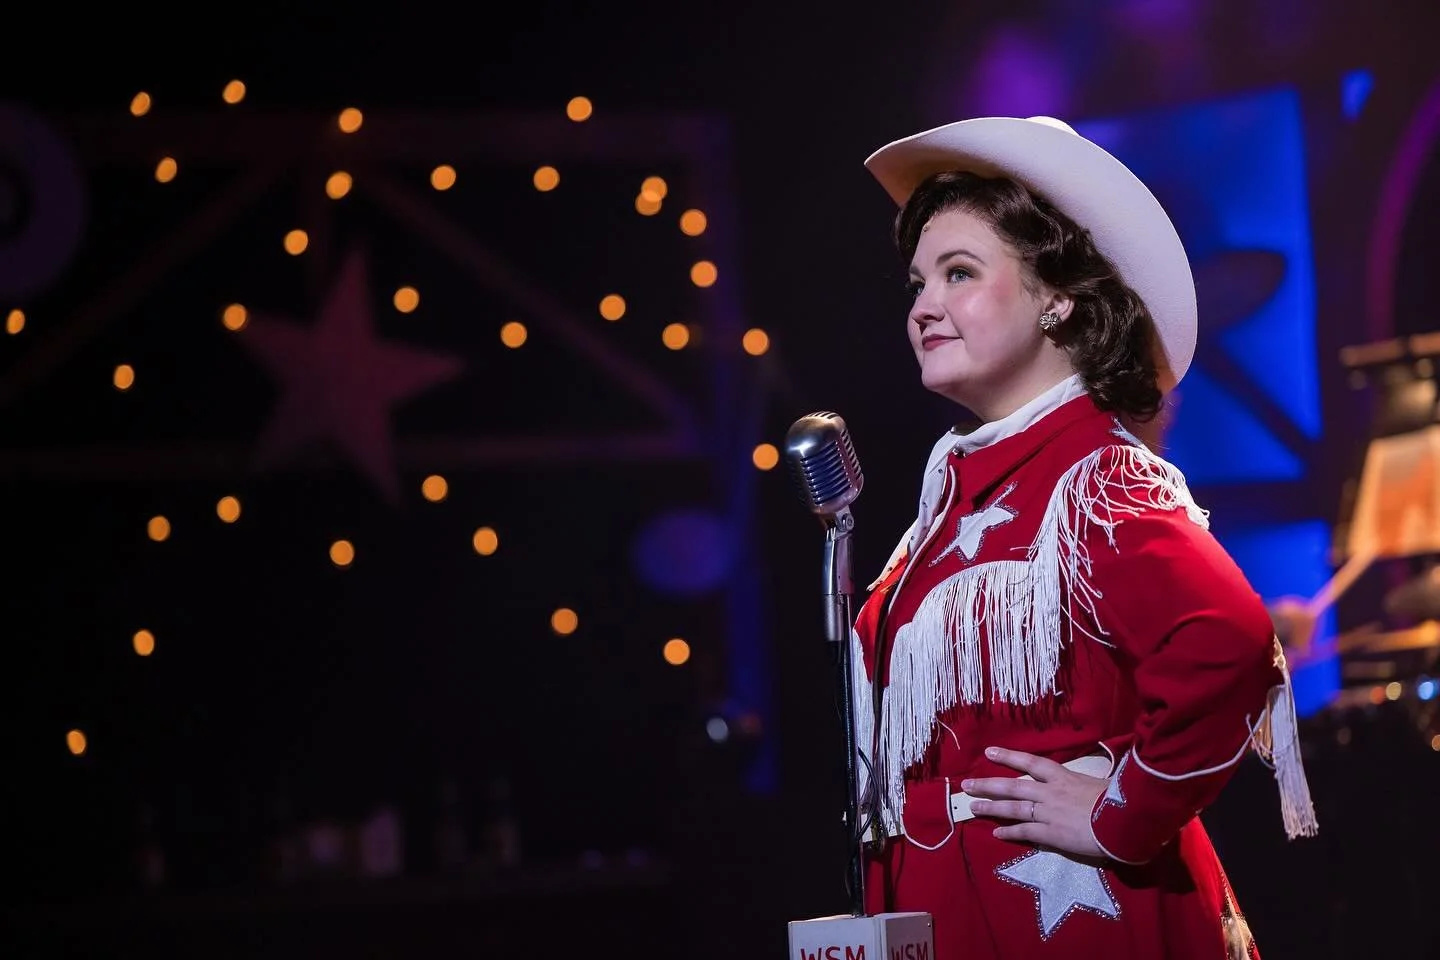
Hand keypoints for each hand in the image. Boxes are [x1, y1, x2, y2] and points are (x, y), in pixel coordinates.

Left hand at [963, 746, 1107, 857]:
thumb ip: (1086, 782)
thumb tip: (1087, 780)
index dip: (1009, 756)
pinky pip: (1025, 832)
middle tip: (967, 785)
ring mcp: (1048, 813)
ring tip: (972, 807)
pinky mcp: (1051, 834)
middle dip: (988, 785)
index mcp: (1063, 776)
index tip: (990, 752)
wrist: (1123, 822)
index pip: (1031, 762)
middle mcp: (1050, 792)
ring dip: (991, 807)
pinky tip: (996, 833)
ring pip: (1013, 807)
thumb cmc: (1118, 799)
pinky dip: (1009, 832)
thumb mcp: (1101, 783)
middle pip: (1013, 786)